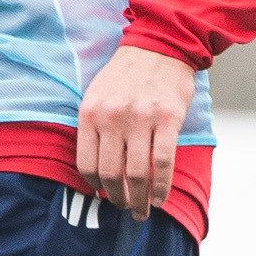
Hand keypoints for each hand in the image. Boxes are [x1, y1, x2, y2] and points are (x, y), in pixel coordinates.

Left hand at [76, 45, 197, 222]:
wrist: (159, 45)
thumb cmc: (126, 76)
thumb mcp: (97, 95)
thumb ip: (94, 128)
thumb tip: (97, 173)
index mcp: (90, 113)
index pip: (87, 165)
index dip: (95, 188)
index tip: (104, 196)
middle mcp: (112, 117)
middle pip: (111, 174)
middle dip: (118, 199)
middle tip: (126, 209)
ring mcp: (141, 118)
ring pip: (136, 174)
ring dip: (140, 200)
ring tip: (143, 210)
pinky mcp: (168, 119)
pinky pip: (163, 162)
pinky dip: (162, 186)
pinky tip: (161, 198)